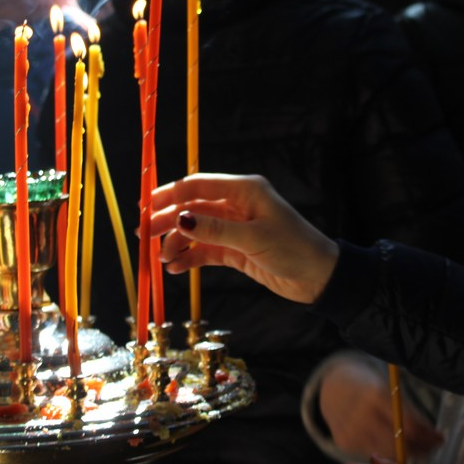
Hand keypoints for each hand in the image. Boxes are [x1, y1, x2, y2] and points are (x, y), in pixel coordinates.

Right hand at [151, 173, 339, 303]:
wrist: (319, 278)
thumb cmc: (294, 249)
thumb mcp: (253, 238)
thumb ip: (215, 229)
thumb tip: (180, 218)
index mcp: (244, 190)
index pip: (198, 185)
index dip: (170, 194)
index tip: (146, 207)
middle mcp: (237, 205)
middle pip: (192, 208)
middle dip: (167, 221)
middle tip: (144, 236)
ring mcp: (235, 227)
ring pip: (196, 231)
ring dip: (177, 243)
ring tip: (163, 260)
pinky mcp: (236, 249)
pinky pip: (205, 250)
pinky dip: (189, 258)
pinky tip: (176, 269)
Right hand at [320, 356, 442, 462]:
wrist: (332, 388)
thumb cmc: (369, 388)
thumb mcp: (389, 390)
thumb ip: (409, 412)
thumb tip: (435, 437)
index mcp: (374, 394)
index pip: (408, 425)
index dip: (427, 435)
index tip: (439, 438)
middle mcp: (360, 413)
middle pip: (398, 444)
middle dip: (419, 449)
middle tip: (431, 447)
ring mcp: (349, 430)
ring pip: (386, 452)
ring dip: (404, 453)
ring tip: (413, 446)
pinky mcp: (342, 442)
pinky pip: (372, 453)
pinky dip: (384, 451)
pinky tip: (387, 443)